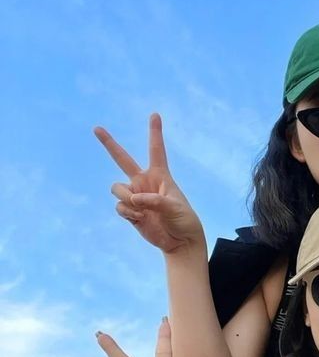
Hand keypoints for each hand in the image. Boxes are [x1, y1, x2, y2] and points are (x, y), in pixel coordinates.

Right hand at [94, 113, 204, 253]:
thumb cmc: (183, 221)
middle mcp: (144, 182)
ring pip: (117, 188)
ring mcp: (136, 196)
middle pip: (122, 159)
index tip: (155, 114)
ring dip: (126, 199)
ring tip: (141, 211)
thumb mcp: (174, 208)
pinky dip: (127, 212)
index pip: (156, 150)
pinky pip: (119, 206)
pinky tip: (139, 219)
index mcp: (160, 175)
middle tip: (96, 128)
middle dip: (109, 144)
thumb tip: (133, 199)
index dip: (155, 132)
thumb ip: (153, 201)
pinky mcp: (130, 211)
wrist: (179, 242)